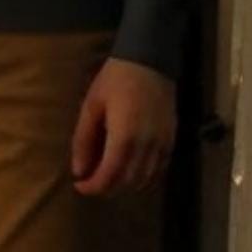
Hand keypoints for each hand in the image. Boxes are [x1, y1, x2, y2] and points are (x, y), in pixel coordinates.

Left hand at [70, 57, 176, 194]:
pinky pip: (159, 170)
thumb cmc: (115, 81)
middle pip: (129, 181)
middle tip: (90, 183)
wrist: (149, 63)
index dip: (95, 186)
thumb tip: (79, 170)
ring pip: (146, 179)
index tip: (80, 186)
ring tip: (107, 179)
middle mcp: (148, 146)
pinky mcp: (172, 141)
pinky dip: (144, 178)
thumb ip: (84, 139)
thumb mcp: (91, 106)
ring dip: (125, 185)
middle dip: (108, 188)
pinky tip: (130, 173)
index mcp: (125, 137)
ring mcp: (163, 145)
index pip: (111, 175)